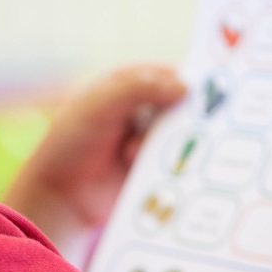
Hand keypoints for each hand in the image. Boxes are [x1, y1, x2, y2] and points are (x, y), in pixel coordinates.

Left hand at [3, 65, 186, 264]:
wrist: (60, 196)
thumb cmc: (72, 142)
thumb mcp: (101, 105)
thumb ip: (139, 88)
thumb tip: (185, 86)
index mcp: (131, 84)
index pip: (172, 75)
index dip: (193, 81)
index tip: (212, 92)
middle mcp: (145, 110)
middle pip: (184, 108)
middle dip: (187, 118)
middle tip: (178, 126)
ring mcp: (151, 140)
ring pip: (182, 137)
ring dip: (168, 145)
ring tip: (130, 153)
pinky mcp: (155, 169)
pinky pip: (177, 164)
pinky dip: (170, 166)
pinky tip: (144, 169)